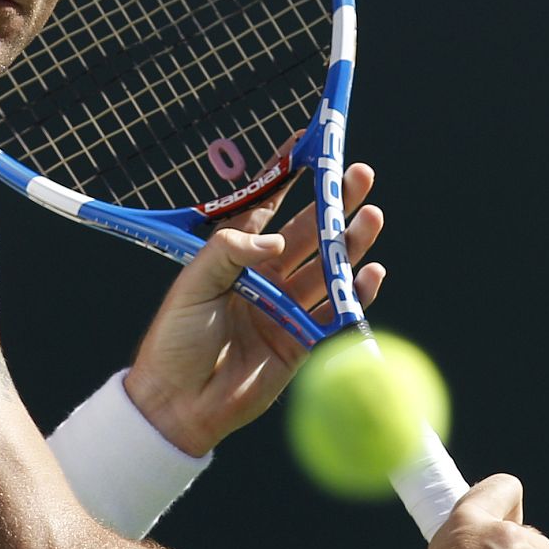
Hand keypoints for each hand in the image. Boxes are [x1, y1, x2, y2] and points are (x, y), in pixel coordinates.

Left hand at [123, 163, 385, 454]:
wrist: (179, 402)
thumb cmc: (175, 340)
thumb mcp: (191, 285)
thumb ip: (229, 253)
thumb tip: (276, 240)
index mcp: (234, 256)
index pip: (267, 206)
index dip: (288, 176)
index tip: (310, 146)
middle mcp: (265, 276)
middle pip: (309, 232)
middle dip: (335, 203)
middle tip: (359, 175)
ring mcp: (286, 307)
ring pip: (328, 266)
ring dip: (352, 242)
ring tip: (372, 215)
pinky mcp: (302, 341)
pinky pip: (336, 311)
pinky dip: (356, 292)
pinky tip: (371, 272)